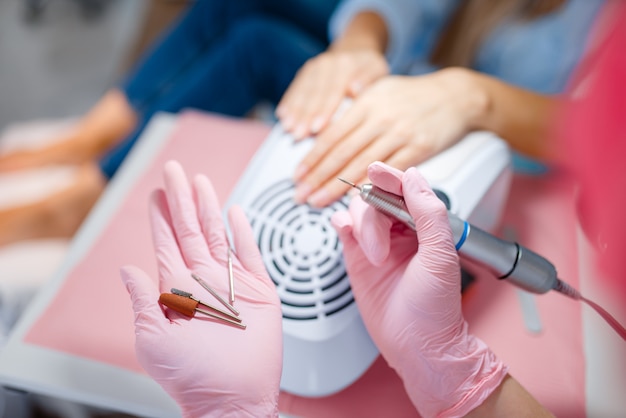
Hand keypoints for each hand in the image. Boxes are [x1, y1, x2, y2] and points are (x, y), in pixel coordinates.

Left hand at [120, 160, 282, 417]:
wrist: (234, 397)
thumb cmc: (192, 376)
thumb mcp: (153, 340)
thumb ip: (142, 301)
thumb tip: (126, 270)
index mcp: (176, 289)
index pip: (165, 242)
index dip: (159, 215)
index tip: (156, 192)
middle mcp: (202, 280)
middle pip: (189, 228)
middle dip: (181, 198)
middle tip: (175, 170)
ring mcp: (230, 282)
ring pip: (216, 233)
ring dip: (208, 206)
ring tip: (201, 182)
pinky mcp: (257, 289)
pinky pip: (249, 252)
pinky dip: (243, 231)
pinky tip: (236, 213)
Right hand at [276, 47, 388, 140]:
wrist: (356, 49)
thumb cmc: (370, 70)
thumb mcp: (377, 72)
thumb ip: (368, 81)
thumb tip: (356, 89)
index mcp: (346, 65)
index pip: (333, 92)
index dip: (324, 111)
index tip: (317, 129)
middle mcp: (327, 63)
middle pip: (314, 94)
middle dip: (305, 116)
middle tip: (298, 135)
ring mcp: (314, 66)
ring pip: (302, 92)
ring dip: (293, 112)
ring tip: (287, 129)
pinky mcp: (305, 71)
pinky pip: (295, 88)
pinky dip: (288, 102)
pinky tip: (281, 116)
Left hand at [294, 68, 488, 206]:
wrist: (456, 96)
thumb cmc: (413, 96)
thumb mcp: (378, 91)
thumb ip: (353, 111)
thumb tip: (325, 131)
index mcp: (366, 104)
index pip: (331, 135)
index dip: (312, 158)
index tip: (297, 175)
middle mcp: (380, 119)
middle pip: (341, 153)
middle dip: (317, 178)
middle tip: (300, 195)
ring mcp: (400, 134)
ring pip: (361, 166)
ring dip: (336, 187)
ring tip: (318, 200)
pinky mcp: (418, 149)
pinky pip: (389, 172)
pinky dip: (370, 187)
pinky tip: (354, 199)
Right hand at [331, 161, 506, 416]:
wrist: (417, 344)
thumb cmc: (436, 307)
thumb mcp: (440, 255)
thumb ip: (429, 212)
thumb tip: (414, 176)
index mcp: (425, 227)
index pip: (405, 190)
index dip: (390, 178)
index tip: (376, 170)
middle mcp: (401, 232)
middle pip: (376, 199)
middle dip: (375, 215)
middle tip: (381, 243)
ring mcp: (377, 243)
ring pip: (357, 212)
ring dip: (362, 228)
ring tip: (375, 257)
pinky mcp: (357, 258)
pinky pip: (343, 229)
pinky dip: (340, 224)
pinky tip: (346, 233)